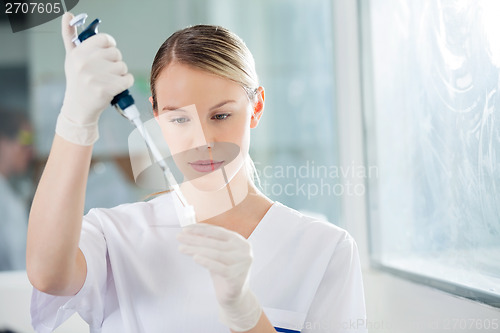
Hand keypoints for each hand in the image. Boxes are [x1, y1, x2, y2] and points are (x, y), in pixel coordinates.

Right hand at [56, 12, 133, 144]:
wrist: (79, 109)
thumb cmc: (77, 81)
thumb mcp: (71, 58)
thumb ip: (70, 36)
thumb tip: (68, 15)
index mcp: (78, 53)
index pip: (104, 39)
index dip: (110, 45)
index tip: (107, 52)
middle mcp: (85, 64)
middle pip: (116, 53)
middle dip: (114, 62)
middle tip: (105, 72)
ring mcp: (95, 77)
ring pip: (122, 66)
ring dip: (119, 74)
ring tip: (107, 80)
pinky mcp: (106, 89)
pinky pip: (128, 79)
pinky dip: (125, 83)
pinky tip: (115, 87)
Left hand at [177, 223, 261, 331]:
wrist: (235, 296)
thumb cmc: (225, 272)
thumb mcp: (217, 254)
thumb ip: (209, 242)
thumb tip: (190, 230)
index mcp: (240, 241)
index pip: (218, 231)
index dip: (201, 229)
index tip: (185, 228)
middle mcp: (244, 251)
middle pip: (215, 242)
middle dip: (195, 239)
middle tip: (179, 237)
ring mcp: (242, 264)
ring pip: (215, 254)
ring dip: (196, 249)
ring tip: (181, 248)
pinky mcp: (236, 277)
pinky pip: (218, 268)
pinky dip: (206, 262)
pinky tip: (195, 258)